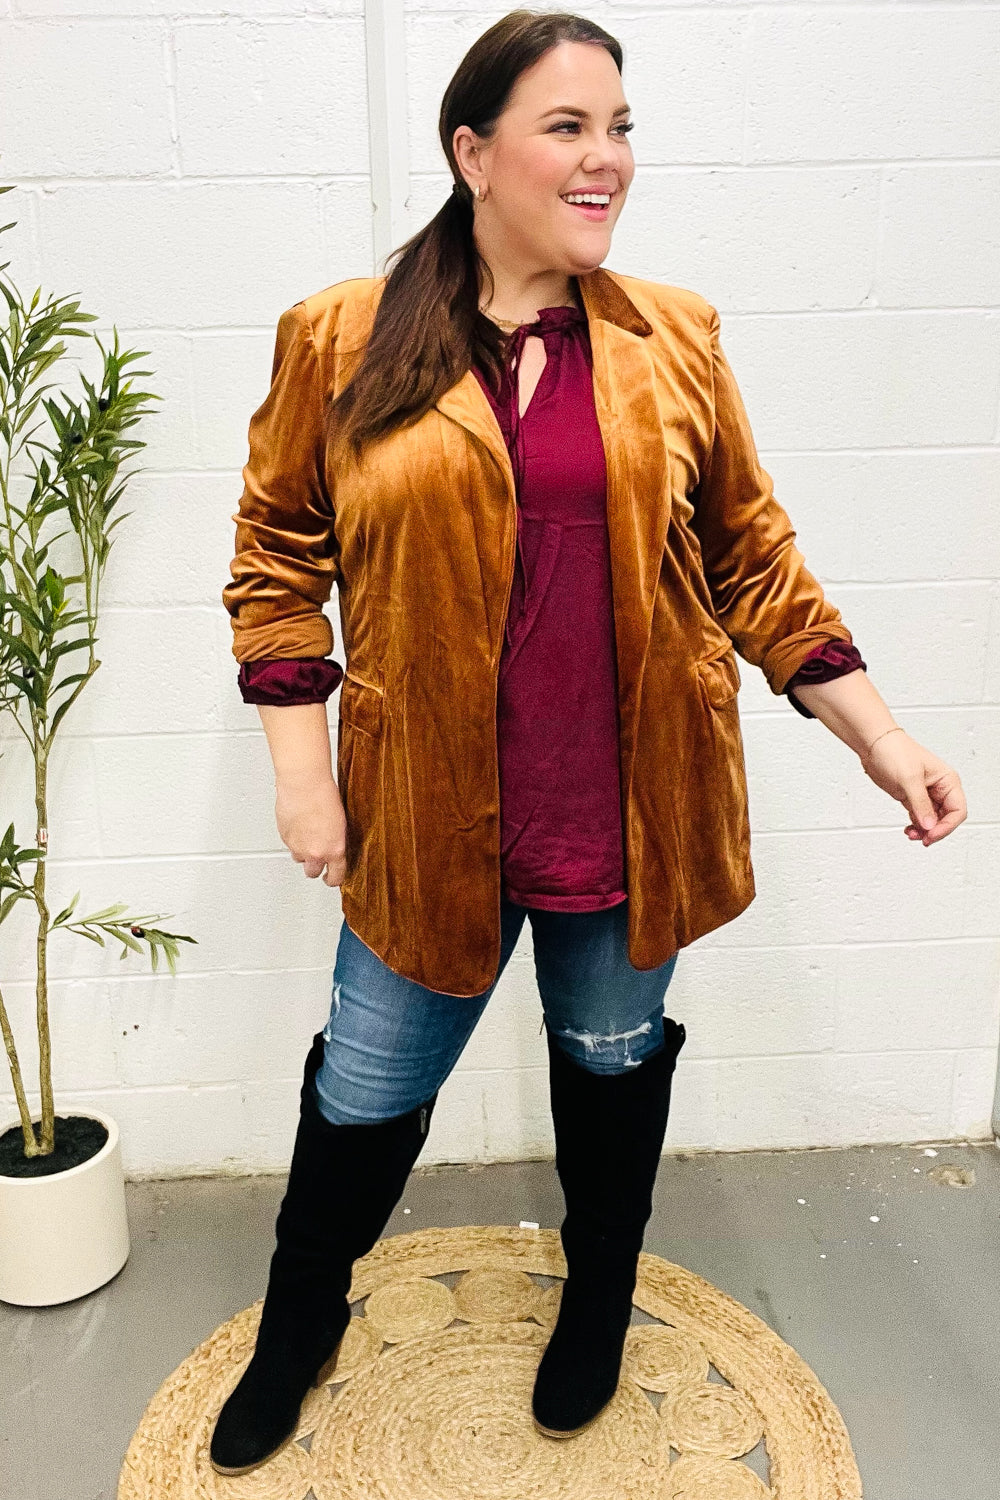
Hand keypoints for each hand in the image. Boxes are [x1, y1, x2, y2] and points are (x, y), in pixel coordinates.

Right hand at [274, 776, 347, 885]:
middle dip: (315, 868)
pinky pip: (290, 845)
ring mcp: (298, 847)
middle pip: (312, 873)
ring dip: (302, 852)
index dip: (333, 879)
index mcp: (334, 850)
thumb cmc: (324, 796)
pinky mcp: (285, 838)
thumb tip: (334, 846)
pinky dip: (294, 839)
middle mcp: (315, 853)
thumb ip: (337, 840)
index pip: (336, 877)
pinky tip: (299, 825)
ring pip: (299, 859)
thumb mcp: (341, 822)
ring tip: (307, 837)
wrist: (304, 785)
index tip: (331, 878)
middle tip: (317, 860)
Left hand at [859, 730, 966, 845]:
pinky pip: (920, 817)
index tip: (931, 834)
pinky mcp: (912, 797)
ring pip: (932, 820)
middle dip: (935, 830)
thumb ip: (920, 804)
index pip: (957, 810)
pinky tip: (909, 829)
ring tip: (911, 834)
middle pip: (946, 818)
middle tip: (922, 838)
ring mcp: (926, 794)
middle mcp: (940, 788)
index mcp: (947, 780)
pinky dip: (916, 826)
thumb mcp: (909, 778)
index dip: (947, 826)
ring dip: (924, 830)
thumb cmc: (894, 751)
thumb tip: (929, 825)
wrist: (874, 744)